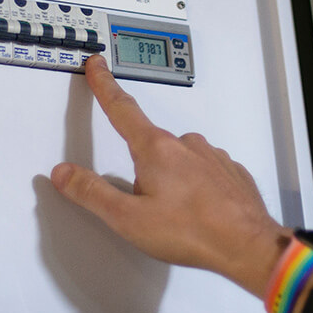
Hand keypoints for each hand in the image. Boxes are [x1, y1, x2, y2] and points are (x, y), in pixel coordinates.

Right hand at [50, 55, 290, 298]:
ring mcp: (212, 157)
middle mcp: (187, 144)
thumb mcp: (127, 218)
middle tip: (150, 209)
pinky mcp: (230, 172)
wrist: (247, 245)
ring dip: (172, 184)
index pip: (121, 108)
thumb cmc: (193, 231)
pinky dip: (197, 191)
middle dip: (143, 174)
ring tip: (178, 218)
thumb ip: (91, 193)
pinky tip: (198, 214)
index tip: (98, 67)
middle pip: (150, 147)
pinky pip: (204, 174)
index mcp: (156, 149)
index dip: (105, 86)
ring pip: (179, 162)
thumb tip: (64, 173)